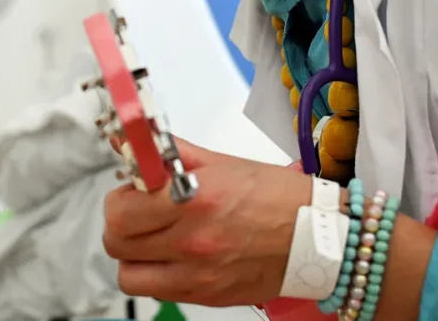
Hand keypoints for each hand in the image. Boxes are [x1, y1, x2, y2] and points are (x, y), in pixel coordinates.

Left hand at [102, 136, 311, 306]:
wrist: (322, 237)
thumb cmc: (276, 197)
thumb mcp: (219, 163)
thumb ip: (168, 153)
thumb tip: (130, 139)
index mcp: (193, 201)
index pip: (119, 209)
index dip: (122, 196)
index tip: (134, 189)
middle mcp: (192, 241)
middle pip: (116, 243)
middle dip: (122, 224)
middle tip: (141, 212)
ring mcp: (198, 275)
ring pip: (129, 276)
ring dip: (133, 256)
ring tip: (153, 239)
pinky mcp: (206, 296)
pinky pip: (157, 292)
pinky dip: (156, 276)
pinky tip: (174, 256)